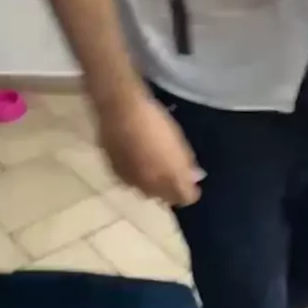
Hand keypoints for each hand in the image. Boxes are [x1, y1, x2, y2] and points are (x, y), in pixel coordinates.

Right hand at [98, 92, 201, 206]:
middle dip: (169, 188)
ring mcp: (130, 181)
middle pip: (164, 198)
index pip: (185, 197)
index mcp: (169, 178)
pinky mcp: (114, 172)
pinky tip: (135, 158)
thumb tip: (193, 178)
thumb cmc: (154, 121)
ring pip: (145, 190)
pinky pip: (129, 180)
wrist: (119, 110)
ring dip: (151, 182)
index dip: (189, 190)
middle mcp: (149, 186)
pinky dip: (134, 174)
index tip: (191, 180)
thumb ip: (186, 164)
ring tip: (151, 163)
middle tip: (170, 170)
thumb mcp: (177, 140)